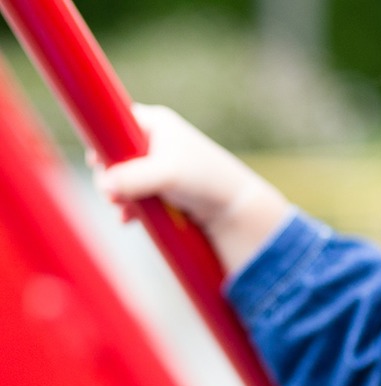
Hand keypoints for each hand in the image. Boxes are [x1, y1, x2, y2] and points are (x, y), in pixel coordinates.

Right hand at [92, 104, 289, 272]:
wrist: (235, 208)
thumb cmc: (205, 180)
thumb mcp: (166, 175)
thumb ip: (133, 178)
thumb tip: (104, 185)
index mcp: (156, 124)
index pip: (116, 121)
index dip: (103, 140)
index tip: (96, 162)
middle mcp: (156, 141)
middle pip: (116, 153)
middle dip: (109, 176)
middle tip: (111, 195)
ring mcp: (159, 166)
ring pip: (124, 178)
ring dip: (118, 195)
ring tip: (121, 210)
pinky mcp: (163, 189)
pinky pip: (136, 195)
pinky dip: (130, 207)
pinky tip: (127, 220)